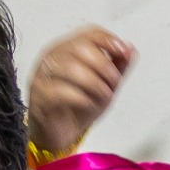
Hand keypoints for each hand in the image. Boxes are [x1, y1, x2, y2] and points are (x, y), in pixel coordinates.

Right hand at [27, 25, 135, 154]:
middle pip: (79, 48)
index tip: (123, 52)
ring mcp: (42, 76)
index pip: (88, 33)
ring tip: (104, 96)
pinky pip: (59, 91)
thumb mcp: (105, 86)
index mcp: (67, 50)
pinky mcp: (39, 97)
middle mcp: (52, 58)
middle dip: (103, 65)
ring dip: (94, 83)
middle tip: (114, 82)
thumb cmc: (78, 108)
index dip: (108, 40)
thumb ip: (117, 67)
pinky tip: (88, 103)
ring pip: (69, 68)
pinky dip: (80, 97)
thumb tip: (130, 48)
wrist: (59, 136)